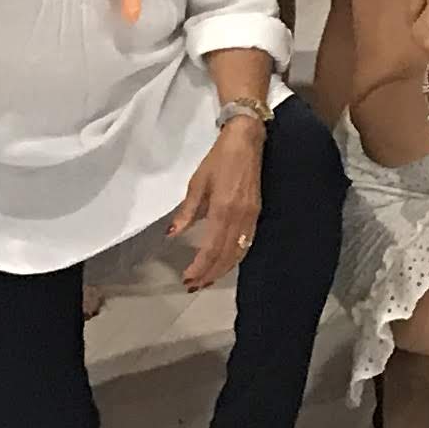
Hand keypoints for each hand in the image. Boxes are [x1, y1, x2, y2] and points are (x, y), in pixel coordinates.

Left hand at [166, 118, 264, 290]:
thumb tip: (172, 233)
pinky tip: (225, 263)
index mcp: (223, 209)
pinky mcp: (256, 213)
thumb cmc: (219, 159)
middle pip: (225, 255)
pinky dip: (235, 257)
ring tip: (207, 280)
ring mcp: (251, 216)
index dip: (199, 267)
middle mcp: (240, 217)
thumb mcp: (197, 183)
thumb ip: (187, 212)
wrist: (246, 141)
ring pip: (238, 252)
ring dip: (222, 269)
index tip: (187, 278)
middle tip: (194, 286)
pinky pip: (246, 243)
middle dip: (210, 274)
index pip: (211, 248)